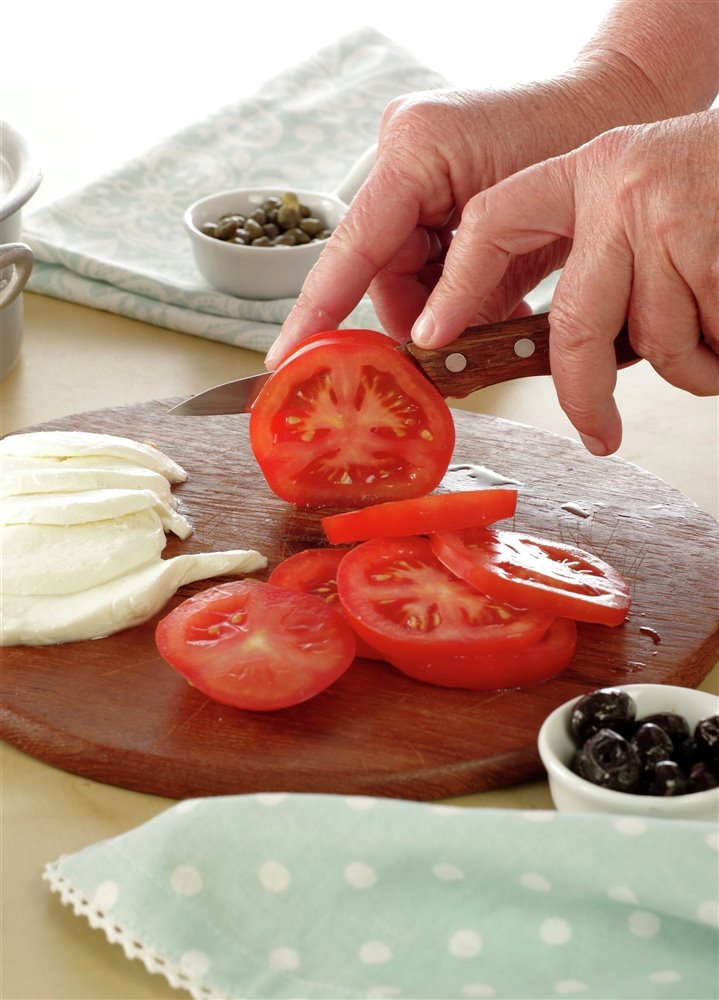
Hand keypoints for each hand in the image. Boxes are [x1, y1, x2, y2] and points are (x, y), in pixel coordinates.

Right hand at [267, 64, 672, 367]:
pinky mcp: (429, 181)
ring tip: (495, 316)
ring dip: (442, 306)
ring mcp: (411, 165)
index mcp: (416, 149)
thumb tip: (430, 349)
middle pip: (379, 270)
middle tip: (451, 356)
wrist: (617, 104)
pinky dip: (454, 288)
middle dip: (416, 318)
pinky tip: (492, 297)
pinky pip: (423, 255)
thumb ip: (468, 291)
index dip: (318, 312)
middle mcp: (402, 153)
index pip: (353, 249)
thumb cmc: (578, 149)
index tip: (286, 358)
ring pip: (402, 271)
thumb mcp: (522, 235)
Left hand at [409, 112, 718, 454]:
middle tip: (599, 435)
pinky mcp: (716, 255)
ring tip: (714, 320)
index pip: (494, 221)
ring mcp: (670, 221)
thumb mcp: (641, 196)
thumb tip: (556, 352)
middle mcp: (620, 190)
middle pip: (573, 327)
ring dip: (690, 361)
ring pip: (653, 346)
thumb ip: (597, 254)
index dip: (456, 284)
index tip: (429, 335)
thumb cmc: (715, 192)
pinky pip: (704, 348)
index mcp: (587, 171)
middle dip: (584, 396)